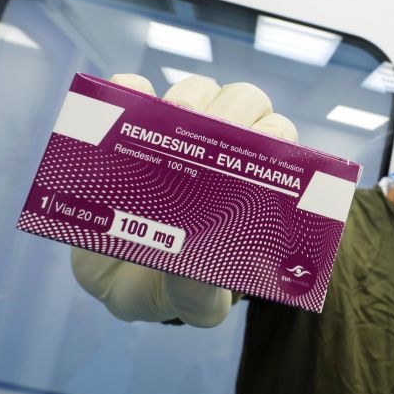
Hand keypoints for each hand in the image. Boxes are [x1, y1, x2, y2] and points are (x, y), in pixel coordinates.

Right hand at [71, 73, 296, 326]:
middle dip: (233, 111)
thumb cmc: (170, 287)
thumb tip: (199, 273)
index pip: (279, 144)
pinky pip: (132, 91)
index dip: (273, 137)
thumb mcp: (192, 304)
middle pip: (244, 105)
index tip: (258, 146)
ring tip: (171, 119)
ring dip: (189, 96)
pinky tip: (125, 98)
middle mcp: (219, 150)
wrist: (115, 282)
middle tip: (210, 129)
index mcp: (251, 184)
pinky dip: (129, 89)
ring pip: (197, 90)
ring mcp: (174, 134)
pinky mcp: (129, 126)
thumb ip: (201, 294)